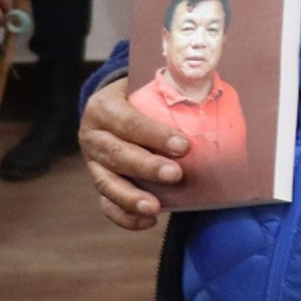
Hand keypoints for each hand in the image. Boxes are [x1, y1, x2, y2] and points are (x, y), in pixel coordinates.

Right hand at [80, 77, 187, 229]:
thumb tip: (208, 79)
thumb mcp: (146, 82)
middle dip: (147, 166)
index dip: (154, 135)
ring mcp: (93, 162)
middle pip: (117, 155)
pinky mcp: (99, 181)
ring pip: (107, 183)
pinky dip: (125, 217)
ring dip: (131, 198)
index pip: (128, 122)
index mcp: (103, 106)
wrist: (113, 105)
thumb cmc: (139, 94)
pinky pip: (106, 204)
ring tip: (155, 208)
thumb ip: (171, 84)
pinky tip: (148, 222)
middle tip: (176, 174)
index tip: (183, 145)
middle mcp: (92, 135)